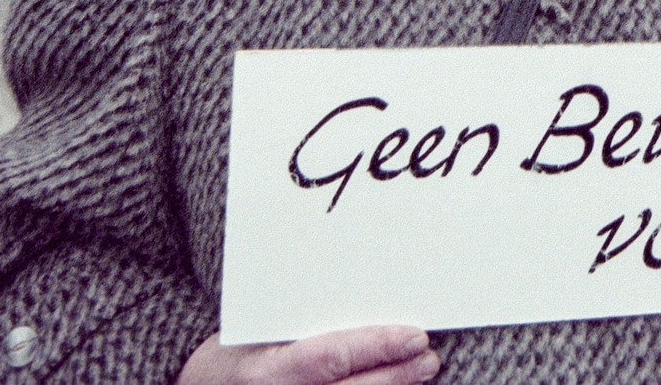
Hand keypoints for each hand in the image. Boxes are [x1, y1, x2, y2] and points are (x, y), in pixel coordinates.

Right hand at [177, 328, 437, 384]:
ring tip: (421, 371)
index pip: (331, 359)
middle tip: (428, 356)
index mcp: (267, 371)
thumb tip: (363, 284)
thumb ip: (304, 320)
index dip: (378, 347)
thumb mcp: (259, 330)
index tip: (415, 335)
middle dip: (397, 375)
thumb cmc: (232, 354)